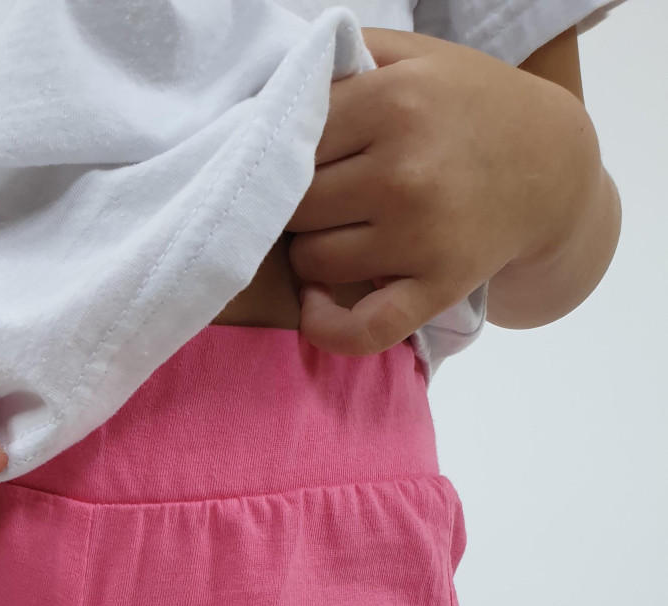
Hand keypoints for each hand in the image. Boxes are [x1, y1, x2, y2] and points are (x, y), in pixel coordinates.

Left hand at [286, 28, 601, 354]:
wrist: (550, 167)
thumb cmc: (469, 108)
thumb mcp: (416, 56)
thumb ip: (344, 56)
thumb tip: (275, 85)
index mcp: (394, 103)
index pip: (289, 141)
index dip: (283, 154)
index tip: (297, 160)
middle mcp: (404, 173)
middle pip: (295, 206)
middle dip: (296, 205)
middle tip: (322, 199)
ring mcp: (421, 237)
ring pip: (312, 261)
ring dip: (311, 255)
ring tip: (336, 235)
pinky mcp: (437, 288)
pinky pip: (360, 329)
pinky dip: (325, 327)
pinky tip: (316, 305)